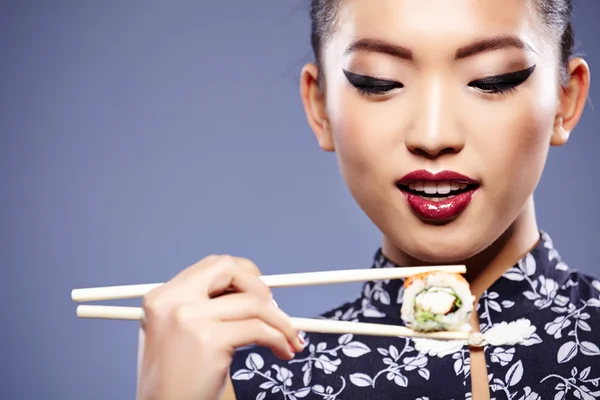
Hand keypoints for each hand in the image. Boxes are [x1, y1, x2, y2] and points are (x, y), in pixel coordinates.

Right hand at [136, 255, 304, 399]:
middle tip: (276, 310)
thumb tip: (257, 292)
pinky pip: (259, 329)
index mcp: (162, 297)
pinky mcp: (209, 339)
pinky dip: (279, 338)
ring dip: (280, 321)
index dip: (244, 275)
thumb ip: (207, 306)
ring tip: (288, 339)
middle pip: (230, 269)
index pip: (213, 266)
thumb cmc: (178, 380)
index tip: (260, 293)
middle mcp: (172, 301)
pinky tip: (282, 350)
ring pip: (253, 302)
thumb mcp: (181, 332)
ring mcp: (189, 318)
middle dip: (261, 287)